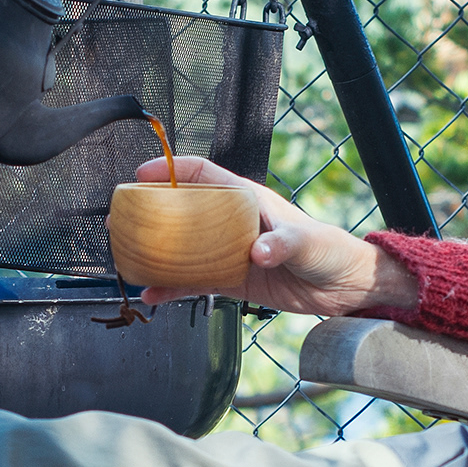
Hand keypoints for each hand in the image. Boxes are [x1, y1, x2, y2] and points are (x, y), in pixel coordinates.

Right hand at [131, 156, 419, 316]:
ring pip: (183, 248)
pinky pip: (195, 281)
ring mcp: (230, 251)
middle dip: (150, 213)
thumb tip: (258, 251)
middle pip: (183, 211)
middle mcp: (233, 223)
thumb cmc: (330, 251)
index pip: (202, 174)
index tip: (140, 176)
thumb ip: (283, 243)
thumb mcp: (308, 242)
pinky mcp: (234, 279)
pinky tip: (154, 296)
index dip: (170, 170)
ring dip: (155, 253)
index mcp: (247, 200)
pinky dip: (173, 288)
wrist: (346, 286)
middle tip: (122, 222)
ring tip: (127, 259)